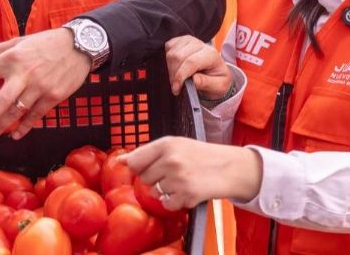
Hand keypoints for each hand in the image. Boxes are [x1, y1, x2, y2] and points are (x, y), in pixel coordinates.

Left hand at [0, 28, 90, 141]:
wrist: (79, 46)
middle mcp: (24, 73)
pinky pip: (35, 115)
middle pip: (0, 101)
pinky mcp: (53, 96)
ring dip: (1, 127)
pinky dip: (24, 127)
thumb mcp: (20, 41)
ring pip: (16, 112)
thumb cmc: (47, 43)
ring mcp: (40, 87)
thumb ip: (0, 51)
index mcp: (13, 58)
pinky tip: (15, 135)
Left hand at [118, 136, 261, 210]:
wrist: (229, 167)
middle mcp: (170, 160)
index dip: (139, 168)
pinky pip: (168, 204)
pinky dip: (176, 202)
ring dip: (166, 191)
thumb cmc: (201, 155)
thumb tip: (120, 161)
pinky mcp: (186, 194)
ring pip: (155, 193)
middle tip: (175, 173)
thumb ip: (148, 152)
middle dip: (156, 179)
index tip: (149, 168)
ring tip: (183, 182)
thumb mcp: (176, 144)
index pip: (134, 162)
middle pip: (144, 179)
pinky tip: (188, 192)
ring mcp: (178, 178)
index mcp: (165, 144)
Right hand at [165, 36, 230, 97]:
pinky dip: (169, 61)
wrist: (215, 72)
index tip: (176, 88)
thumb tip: (193, 80)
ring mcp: (190, 40)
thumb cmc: (217, 80)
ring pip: (171, 54)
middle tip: (176, 87)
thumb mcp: (218, 86)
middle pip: (178, 57)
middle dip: (174, 75)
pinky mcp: (181, 40)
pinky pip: (168, 48)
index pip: (191, 62)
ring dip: (171, 70)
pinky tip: (176, 69)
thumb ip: (206, 83)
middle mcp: (200, 44)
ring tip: (177, 80)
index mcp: (211, 54)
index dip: (180, 76)